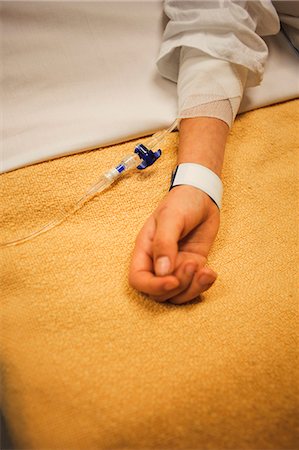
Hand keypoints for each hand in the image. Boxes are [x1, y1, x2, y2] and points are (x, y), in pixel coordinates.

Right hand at [129, 185, 219, 303]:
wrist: (202, 195)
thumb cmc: (181, 202)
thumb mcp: (171, 218)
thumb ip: (164, 244)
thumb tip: (162, 272)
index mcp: (144, 250)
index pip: (138, 279)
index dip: (153, 286)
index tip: (171, 281)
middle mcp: (157, 262)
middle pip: (158, 293)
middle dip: (177, 285)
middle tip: (192, 264)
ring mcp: (175, 267)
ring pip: (177, 295)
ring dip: (191, 288)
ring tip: (204, 269)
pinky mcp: (192, 267)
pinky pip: (194, 287)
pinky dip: (203, 286)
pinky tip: (210, 272)